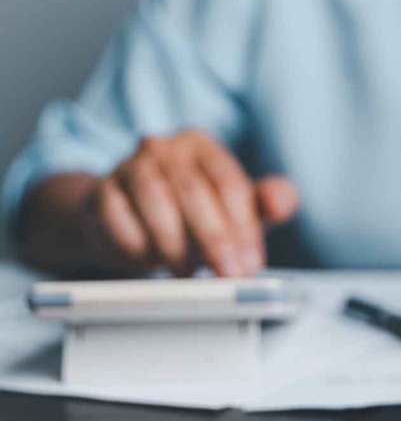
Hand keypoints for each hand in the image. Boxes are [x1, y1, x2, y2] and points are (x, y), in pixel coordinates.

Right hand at [81, 129, 298, 276]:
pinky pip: (117, 221)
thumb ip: (266, 202)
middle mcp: (163, 148)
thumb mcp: (237, 207)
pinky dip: (137, 246)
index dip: (244, 227)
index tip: (251, 263)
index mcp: (201, 145)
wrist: (129, 217)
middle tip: (228, 274)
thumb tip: (281, 201)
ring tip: (188, 272)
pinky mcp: (100, 194)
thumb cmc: (192, 212)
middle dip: (214, 240)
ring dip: (174, 245)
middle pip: (194, 193)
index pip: (229, 183)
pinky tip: (150, 261)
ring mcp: (126, 167)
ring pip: (154, 203)